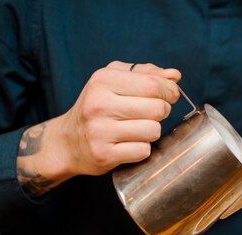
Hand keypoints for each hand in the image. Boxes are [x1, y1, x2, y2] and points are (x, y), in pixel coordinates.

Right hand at [16, 61, 180, 195]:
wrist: (68, 142)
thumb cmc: (98, 107)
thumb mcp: (115, 80)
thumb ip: (146, 73)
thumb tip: (174, 76)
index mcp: (103, 80)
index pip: (154, 84)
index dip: (170, 91)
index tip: (169, 96)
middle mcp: (99, 104)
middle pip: (158, 108)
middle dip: (163, 112)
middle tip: (152, 114)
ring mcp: (100, 131)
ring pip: (153, 130)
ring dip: (152, 132)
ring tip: (138, 129)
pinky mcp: (104, 154)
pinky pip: (143, 151)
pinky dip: (142, 149)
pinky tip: (129, 144)